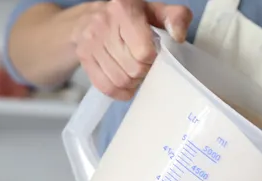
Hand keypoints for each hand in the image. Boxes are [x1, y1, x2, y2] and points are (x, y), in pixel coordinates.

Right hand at [71, 0, 191, 100]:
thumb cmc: (132, 17)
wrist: (93, 16)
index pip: (144, 52)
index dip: (153, 60)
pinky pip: (105, 87)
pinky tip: (125, 83)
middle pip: (133, 69)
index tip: (154, 56)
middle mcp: (103, 23)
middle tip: (145, 65)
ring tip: (135, 72)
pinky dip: (119, 91)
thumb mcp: (157, 12)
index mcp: (124, 9)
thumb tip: (178, 36)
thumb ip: (176, 18)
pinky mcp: (83, 56)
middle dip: (143, 72)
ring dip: (132, 82)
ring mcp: (90, 41)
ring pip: (120, 81)